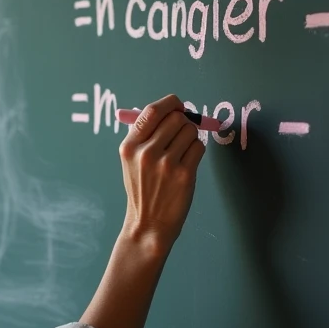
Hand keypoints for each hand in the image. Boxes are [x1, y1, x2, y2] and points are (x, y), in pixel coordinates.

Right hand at [116, 95, 205, 255]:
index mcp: (129, 146)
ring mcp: (165, 164)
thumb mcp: (131, 161)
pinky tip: (187, 163)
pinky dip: (197, 151)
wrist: (148, 224)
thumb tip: (173, 110)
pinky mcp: (184, 174)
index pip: (152, 111)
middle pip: (176, 118)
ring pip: (190, 131)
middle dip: (183, 122)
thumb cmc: (143, 190)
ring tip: (182, 153)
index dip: (170, 103)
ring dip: (191, 137)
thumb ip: (146, 135)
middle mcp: (145, 153)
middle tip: (181, 135)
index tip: (179, 106)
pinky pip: (199, 147)